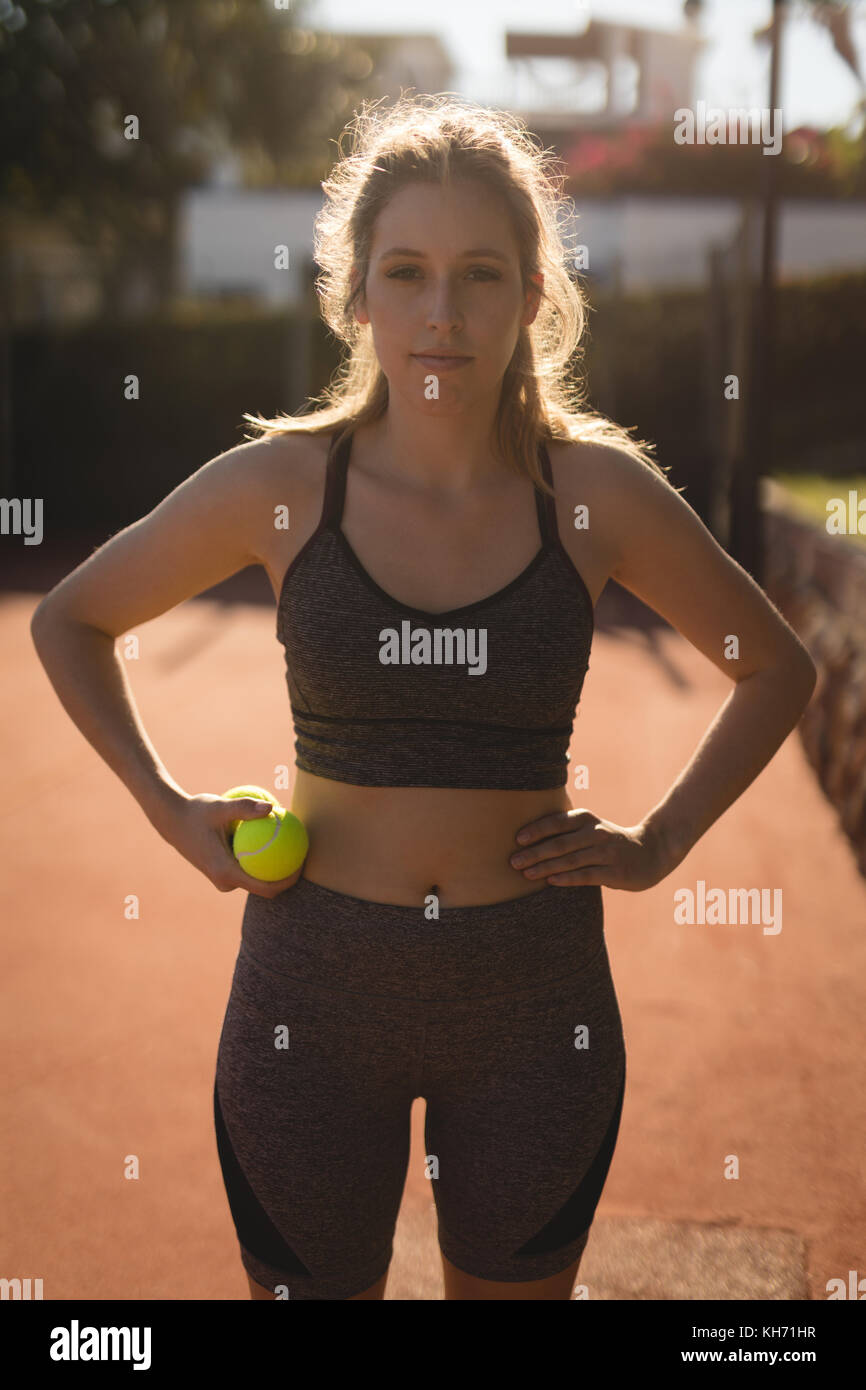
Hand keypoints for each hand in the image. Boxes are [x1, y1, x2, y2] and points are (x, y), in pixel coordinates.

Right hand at [150, 790, 305, 897]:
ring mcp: (223, 879)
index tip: (303, 864)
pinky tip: (276, 841)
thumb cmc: (196, 812)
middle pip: (264, 887)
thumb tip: (272, 808)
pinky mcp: (222, 873)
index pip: (265, 887)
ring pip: (256, 879)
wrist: (172, 821)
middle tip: (304, 855)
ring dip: (274, 868)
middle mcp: (225, 881)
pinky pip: (248, 870)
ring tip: (295, 849)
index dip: (288, 881)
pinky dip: (261, 860)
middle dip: (286, 875)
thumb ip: (245, 808)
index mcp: (226, 873)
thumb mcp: (220, 806)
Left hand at [509, 807, 672, 892]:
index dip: (536, 830)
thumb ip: (566, 831)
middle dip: (534, 853)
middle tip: (513, 862)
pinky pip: (587, 875)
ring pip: (570, 860)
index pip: (557, 822)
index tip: (517, 839)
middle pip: (559, 843)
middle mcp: (596, 833)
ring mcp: (606, 852)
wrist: (651, 852)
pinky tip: (552, 882)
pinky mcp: (615, 871)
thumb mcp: (591, 828)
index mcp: (587, 819)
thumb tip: (527, 839)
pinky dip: (568, 878)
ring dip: (546, 867)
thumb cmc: (609, 841)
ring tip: (526, 874)